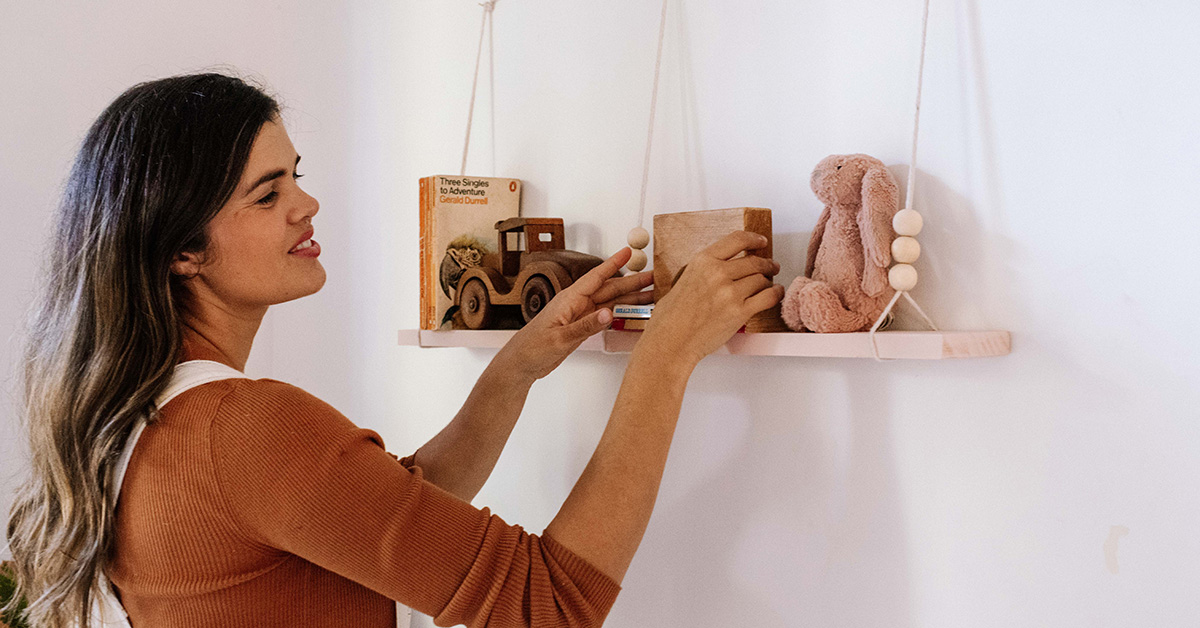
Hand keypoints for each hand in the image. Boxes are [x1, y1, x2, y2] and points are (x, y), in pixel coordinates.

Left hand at [496, 247, 654, 382]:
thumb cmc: (532, 349)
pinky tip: (633, 313)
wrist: (521, 364)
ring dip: (630, 299)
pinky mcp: (581, 328)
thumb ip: (585, 326)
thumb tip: (608, 313)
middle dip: (632, 282)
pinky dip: (620, 314)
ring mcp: (579, 316)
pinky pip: (605, 317)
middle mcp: (576, 304)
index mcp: (569, 300)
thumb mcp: (560, 338)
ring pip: (610, 303)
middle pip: (609, 289)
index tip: (629, 251)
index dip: (613, 264)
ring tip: (652, 295)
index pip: (596, 277)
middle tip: (654, 277)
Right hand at [641, 231, 782, 364]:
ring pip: (761, 279)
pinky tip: (775, 293)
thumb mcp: (683, 279)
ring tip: (769, 284)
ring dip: (768, 282)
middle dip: (766, 263)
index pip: (737, 240)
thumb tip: (724, 266)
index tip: (760, 242)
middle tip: (771, 266)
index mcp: (703, 261)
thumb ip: (705, 270)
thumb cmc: (671, 317)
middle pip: (753, 261)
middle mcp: (718, 273)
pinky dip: (775, 294)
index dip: (753, 239)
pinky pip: (768, 297)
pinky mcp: (740, 312)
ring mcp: (730, 293)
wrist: (671, 341)